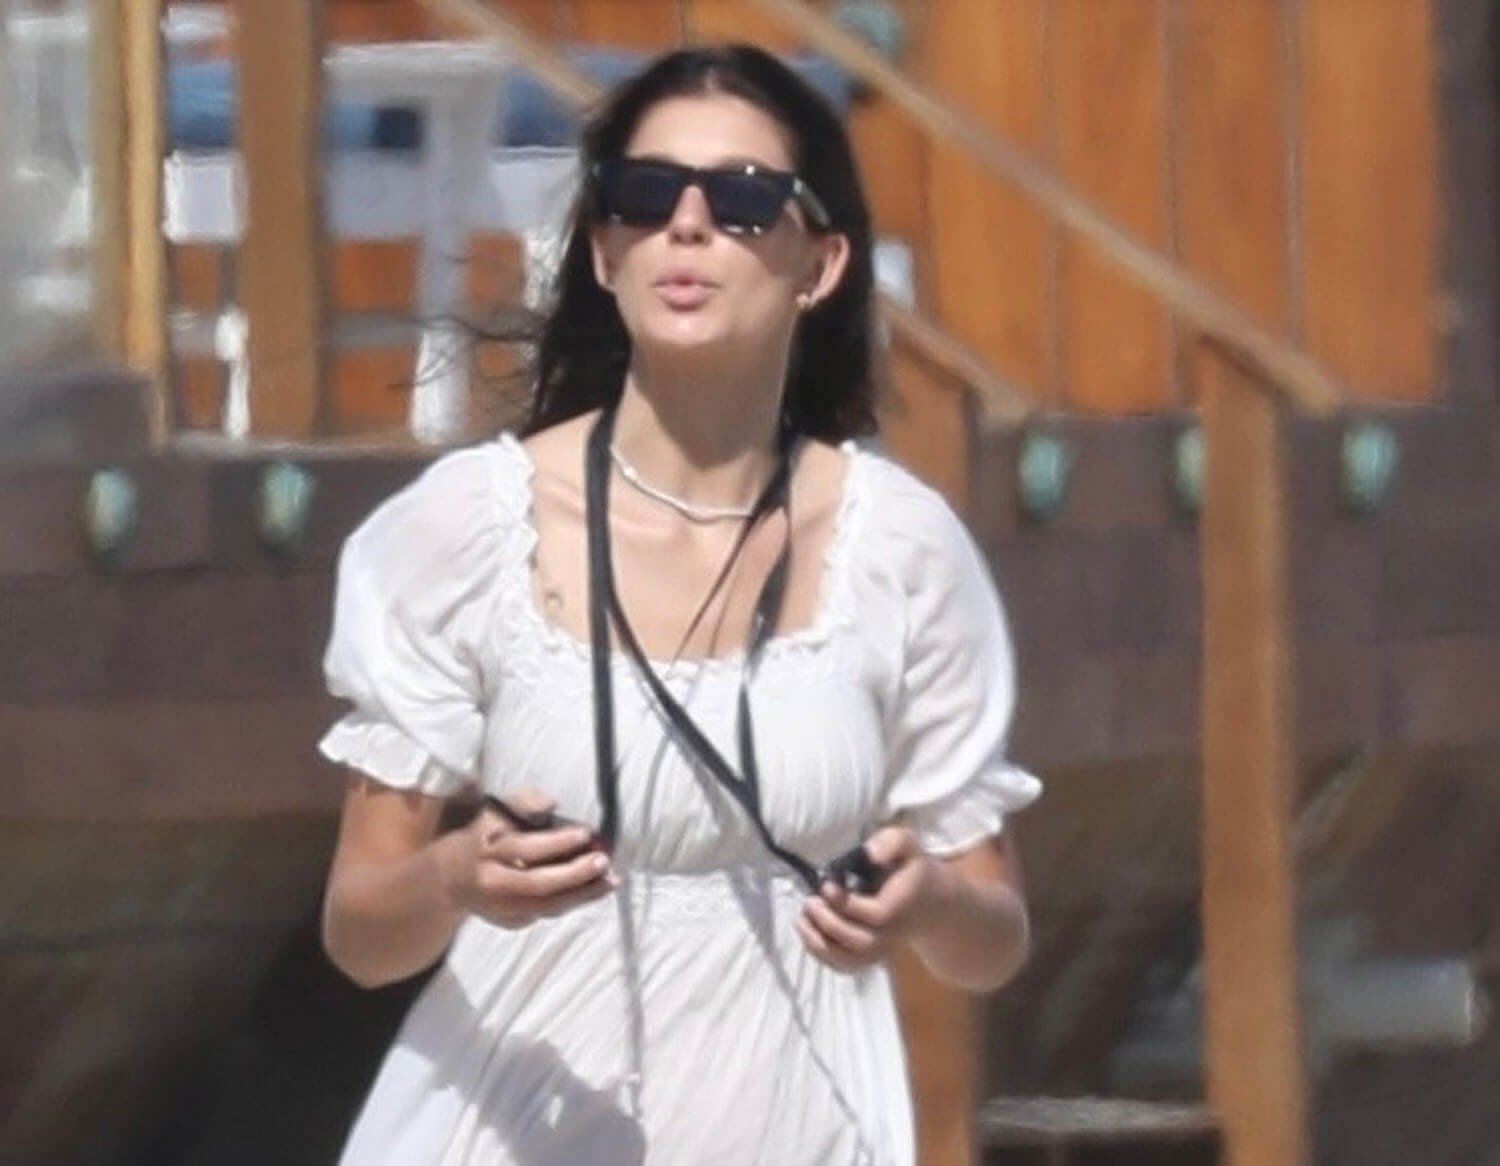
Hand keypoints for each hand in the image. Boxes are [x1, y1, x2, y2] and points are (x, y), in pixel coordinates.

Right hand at [437, 789, 615, 928]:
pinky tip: (593, 891)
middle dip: (573, 874)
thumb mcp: (493, 813)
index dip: (556, 842)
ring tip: (610, 881)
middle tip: (603, 861)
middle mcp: (491, 880)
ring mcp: (499, 906)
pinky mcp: (508, 921)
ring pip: (544, 906)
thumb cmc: (483, 837)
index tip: (585, 833)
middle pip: (535, 883)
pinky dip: (571, 902)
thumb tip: (551, 803)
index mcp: (487, 848)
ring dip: (581, 895)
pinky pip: (545, 913)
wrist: (448, 880)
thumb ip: (522, 802)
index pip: (523, 847)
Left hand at [796, 826, 938, 972]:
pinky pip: (845, 966)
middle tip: (809, 902)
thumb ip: (890, 843)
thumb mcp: (904, 843)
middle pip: (861, 942)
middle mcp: (893, 933)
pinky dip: (822, 955)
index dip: (846, 904)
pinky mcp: (869, 956)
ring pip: (851, 960)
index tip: (825, 885)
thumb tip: (869, 854)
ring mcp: (881, 949)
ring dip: (820, 943)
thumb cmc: (908, 867)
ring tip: (801, 919)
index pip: (875, 914)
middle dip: (830, 924)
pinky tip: (807, 932)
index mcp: (901, 905)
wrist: (927, 900)